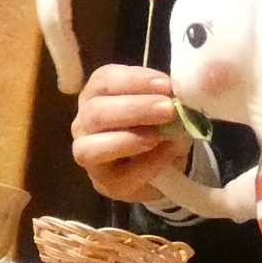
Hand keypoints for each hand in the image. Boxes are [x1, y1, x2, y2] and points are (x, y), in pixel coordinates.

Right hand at [71, 62, 188, 202]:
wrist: (162, 167)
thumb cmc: (157, 125)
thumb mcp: (163, 105)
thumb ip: (164, 98)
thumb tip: (177, 95)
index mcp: (97, 93)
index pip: (104, 80)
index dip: (134, 81)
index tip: (165, 85)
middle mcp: (85, 121)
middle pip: (96, 112)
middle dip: (135, 108)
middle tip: (168, 109)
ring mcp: (88, 154)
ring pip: (92, 146)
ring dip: (129, 139)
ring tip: (159, 135)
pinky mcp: (104, 182)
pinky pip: (120, 174)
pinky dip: (146, 164)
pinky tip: (166, 154)